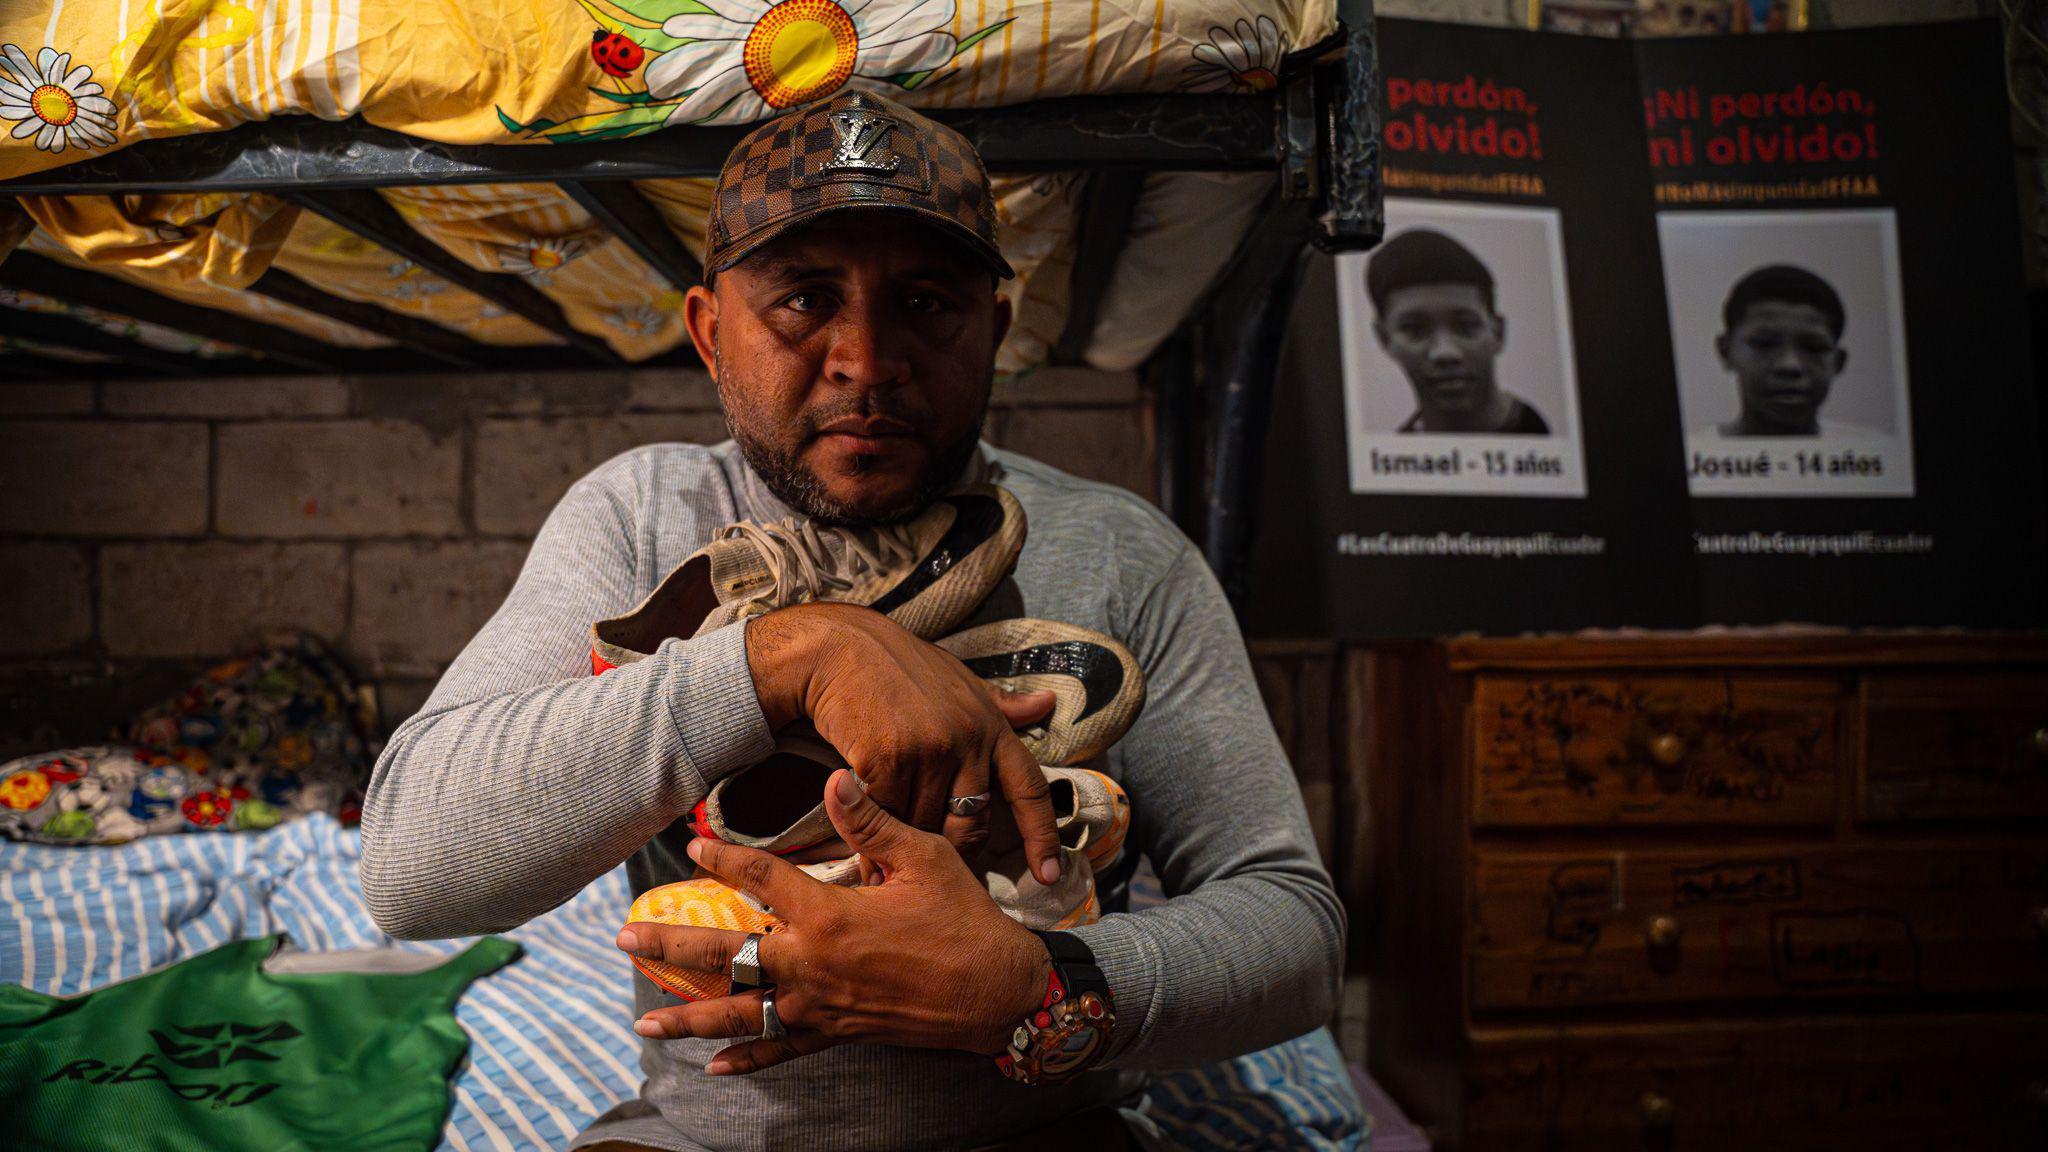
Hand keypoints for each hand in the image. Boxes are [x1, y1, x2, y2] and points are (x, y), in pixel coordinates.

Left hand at [617, 769, 1053, 1073]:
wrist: (998, 992)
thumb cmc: (963, 919)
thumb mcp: (923, 857)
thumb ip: (871, 821)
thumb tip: (835, 778)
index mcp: (829, 915)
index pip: (762, 878)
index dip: (724, 859)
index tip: (694, 845)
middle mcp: (812, 965)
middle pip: (724, 955)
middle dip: (669, 945)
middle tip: (623, 937)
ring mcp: (820, 1005)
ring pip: (740, 1013)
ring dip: (688, 1015)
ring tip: (643, 1020)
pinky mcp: (837, 1032)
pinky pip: (781, 1050)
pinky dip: (746, 1058)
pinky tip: (711, 1065)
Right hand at [745, 602, 1060, 883]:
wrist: (838, 649)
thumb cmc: (899, 665)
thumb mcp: (959, 679)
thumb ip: (1002, 703)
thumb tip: (1047, 704)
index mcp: (991, 724)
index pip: (1029, 788)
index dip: (1043, 835)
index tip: (1049, 875)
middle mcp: (968, 739)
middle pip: (973, 822)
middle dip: (954, 849)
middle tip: (929, 863)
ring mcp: (930, 749)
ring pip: (926, 824)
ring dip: (906, 844)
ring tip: (888, 856)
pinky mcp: (889, 758)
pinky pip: (888, 816)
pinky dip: (874, 834)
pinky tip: (863, 843)